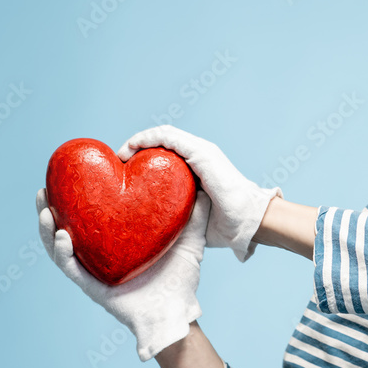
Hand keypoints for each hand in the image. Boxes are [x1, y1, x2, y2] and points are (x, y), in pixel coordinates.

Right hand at [36, 187, 210, 361]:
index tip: (70, 176)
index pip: (89, 217)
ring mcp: (94, 272)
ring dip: (48, 229)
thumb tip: (202, 187)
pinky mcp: (94, 288)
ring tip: (44, 208)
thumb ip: (195, 215)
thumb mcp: (190, 240)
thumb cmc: (181, 279)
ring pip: (60, 249)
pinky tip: (62, 235)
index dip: (75, 199)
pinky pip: (73, 269)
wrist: (178, 312)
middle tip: (43, 190)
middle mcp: (99, 256)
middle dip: (50, 210)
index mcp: (115, 243)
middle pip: (65, 229)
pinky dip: (63, 252)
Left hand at [117, 125, 281, 261]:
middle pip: (163, 141)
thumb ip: (176, 218)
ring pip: (164, 134)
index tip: (125, 171)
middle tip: (120, 160)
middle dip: (138, 146)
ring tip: (122, 153)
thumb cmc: (225, 227)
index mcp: (198, 169)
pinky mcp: (201, 152)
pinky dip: (148, 138)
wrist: (247, 223)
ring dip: (140, 139)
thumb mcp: (192, 219)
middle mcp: (199, 156)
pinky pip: (169, 137)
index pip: (167, 154)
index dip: (145, 157)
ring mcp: (201, 151)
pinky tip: (132, 146)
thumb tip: (152, 232)